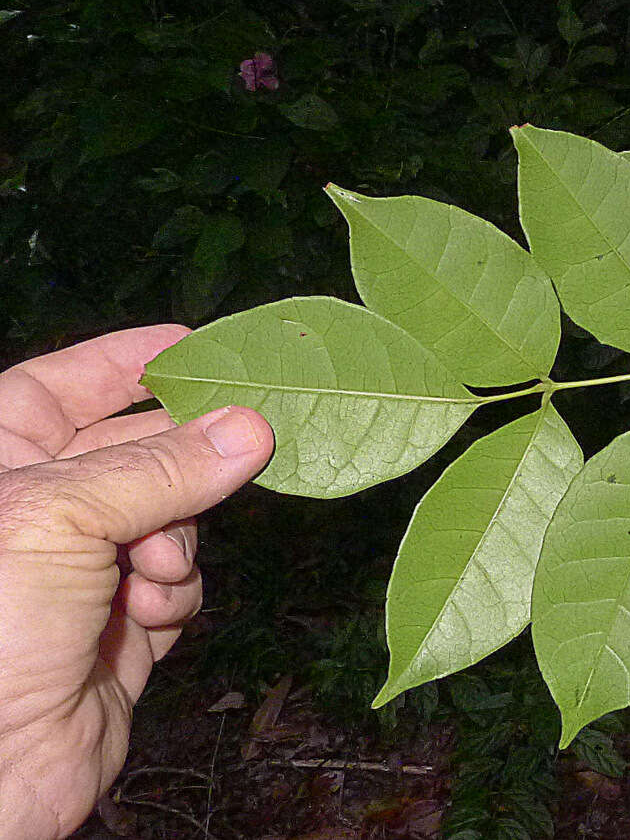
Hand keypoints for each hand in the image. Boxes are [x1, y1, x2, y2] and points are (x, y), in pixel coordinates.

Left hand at [0, 325, 272, 838]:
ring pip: (172, 518)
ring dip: (178, 541)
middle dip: (181, 463)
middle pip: (136, 452)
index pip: (60, 388)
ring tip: (151, 574)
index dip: (123, 363)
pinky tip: (149, 618)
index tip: (195, 347)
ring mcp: (79, 571)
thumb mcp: (63, 516)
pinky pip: (179, 584)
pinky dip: (177, 596)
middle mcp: (36, 512)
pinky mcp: (119, 627)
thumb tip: (249, 429)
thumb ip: (162, 466)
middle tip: (245, 450)